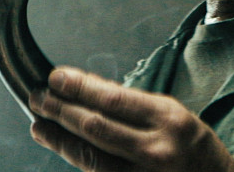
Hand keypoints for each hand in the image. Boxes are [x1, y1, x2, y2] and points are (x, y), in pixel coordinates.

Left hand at [29, 66, 233, 171]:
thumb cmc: (194, 147)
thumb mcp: (173, 115)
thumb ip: (133, 106)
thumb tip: (88, 90)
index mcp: (168, 119)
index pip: (113, 100)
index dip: (79, 87)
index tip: (56, 76)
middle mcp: (155, 149)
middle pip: (95, 126)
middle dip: (61, 109)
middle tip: (39, 97)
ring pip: (89, 155)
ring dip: (59, 137)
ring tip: (39, 123)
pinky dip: (75, 157)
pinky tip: (60, 145)